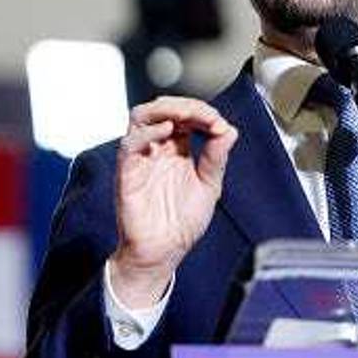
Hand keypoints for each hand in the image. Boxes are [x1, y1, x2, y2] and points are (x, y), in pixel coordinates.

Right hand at [108, 96, 237, 307]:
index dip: (202, 112)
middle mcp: (158, 149)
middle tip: (205, 115)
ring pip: (141, 117)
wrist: (164, 252)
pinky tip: (167, 132)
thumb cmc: (182, 223)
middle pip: (162, 109)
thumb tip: (230, 129)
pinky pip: (130, 144)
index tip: (219, 124)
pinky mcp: (127, 172)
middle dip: (185, 105)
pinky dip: (147, 133)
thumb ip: (217, 158)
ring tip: (186, 115)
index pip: (185, 116)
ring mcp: (141, 158)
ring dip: (164, 109)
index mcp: (178, 149)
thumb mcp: (209, 186)